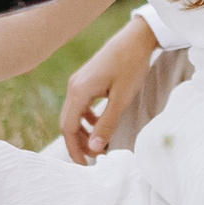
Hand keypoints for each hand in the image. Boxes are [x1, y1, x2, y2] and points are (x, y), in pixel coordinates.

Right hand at [59, 15, 160, 162]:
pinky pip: (80, 105)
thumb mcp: (121, 98)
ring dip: (84, 132)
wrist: (135, 38)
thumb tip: (94, 149)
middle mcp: (74, 87)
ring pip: (74, 115)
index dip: (74, 150)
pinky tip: (101, 125)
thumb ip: (106, 124)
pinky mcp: (86, 80)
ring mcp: (78, 82)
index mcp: (78, 91)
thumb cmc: (130, 65)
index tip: (85, 166)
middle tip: (95, 159)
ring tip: (100, 145)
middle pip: (67, 123)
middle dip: (79, 144)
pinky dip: (88, 119)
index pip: (68, 129)